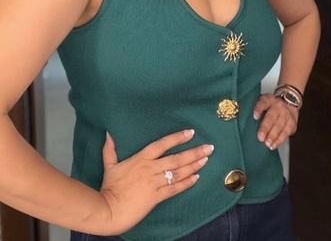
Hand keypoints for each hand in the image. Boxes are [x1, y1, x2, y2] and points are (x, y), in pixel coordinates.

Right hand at [99, 130, 213, 234]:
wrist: (108, 210)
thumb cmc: (109, 187)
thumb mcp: (110, 165)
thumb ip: (110, 149)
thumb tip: (109, 134)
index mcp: (141, 158)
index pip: (162, 144)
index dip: (177, 138)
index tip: (191, 132)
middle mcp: (150, 168)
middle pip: (176, 158)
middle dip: (194, 152)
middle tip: (209, 147)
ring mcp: (155, 183)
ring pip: (178, 172)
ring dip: (194, 165)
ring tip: (206, 159)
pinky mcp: (156, 197)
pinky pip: (175, 189)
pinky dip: (187, 183)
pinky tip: (196, 178)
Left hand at [253, 93, 298, 149]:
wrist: (289, 103)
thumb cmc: (270, 106)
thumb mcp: (263, 103)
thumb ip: (256, 110)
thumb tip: (242, 122)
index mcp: (268, 99)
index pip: (263, 102)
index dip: (258, 109)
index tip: (254, 116)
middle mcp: (278, 105)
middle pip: (271, 117)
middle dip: (265, 128)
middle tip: (260, 137)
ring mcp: (286, 114)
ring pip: (279, 126)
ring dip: (272, 136)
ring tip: (266, 144)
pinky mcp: (292, 123)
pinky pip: (285, 133)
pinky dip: (279, 140)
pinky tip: (273, 145)